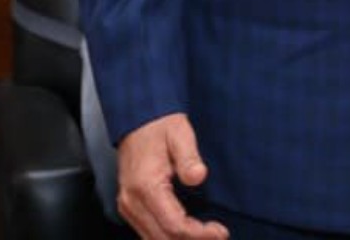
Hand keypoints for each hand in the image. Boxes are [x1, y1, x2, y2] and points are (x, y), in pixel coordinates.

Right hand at [115, 113, 228, 238]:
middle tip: (219, 235)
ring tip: (208, 235)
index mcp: (145, 186)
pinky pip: (148, 232)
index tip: (221, 232)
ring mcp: (128, 207)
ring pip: (153, 239)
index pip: (173, 224)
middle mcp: (132, 202)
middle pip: (163, 237)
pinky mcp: (130, 207)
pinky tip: (189, 232)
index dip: (198, 234)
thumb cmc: (160, 126)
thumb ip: (189, 157)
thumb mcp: (180, 133)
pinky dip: (168, 237)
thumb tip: (198, 176)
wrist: (138, 121)